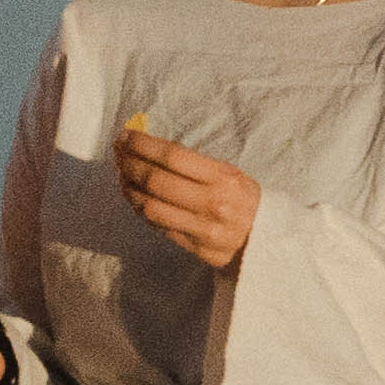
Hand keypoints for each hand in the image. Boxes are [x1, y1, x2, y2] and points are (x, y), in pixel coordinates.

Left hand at [116, 127, 259, 268]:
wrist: (268, 242)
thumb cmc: (245, 201)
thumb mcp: (231, 174)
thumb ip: (197, 166)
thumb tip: (152, 149)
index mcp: (224, 178)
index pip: (173, 155)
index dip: (143, 144)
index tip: (126, 136)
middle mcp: (213, 203)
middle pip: (156, 180)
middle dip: (129, 163)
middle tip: (117, 154)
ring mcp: (203, 228)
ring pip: (150, 207)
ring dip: (129, 189)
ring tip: (122, 176)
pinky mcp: (195, 247)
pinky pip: (158, 226)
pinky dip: (141, 209)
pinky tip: (135, 197)